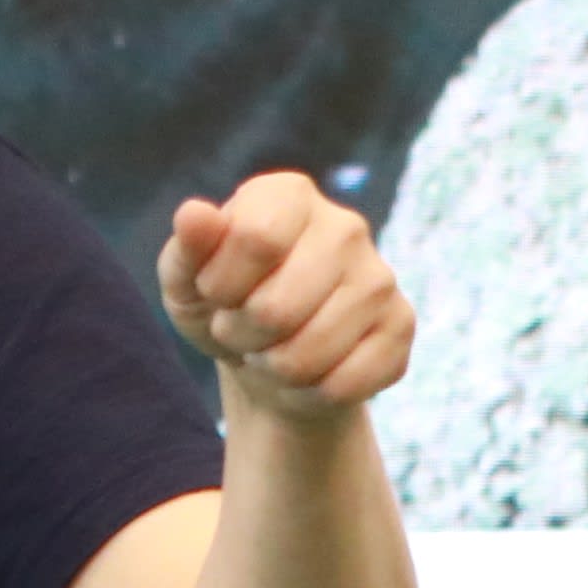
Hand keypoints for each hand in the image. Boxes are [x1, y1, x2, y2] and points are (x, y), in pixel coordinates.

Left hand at [158, 173, 415, 422]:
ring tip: (272, 349)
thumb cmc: (223, 306)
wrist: (266, 358)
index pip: (254, 238)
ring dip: (275, 367)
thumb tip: (194, 214)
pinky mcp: (401, 326)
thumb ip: (187, 248)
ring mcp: (379, 277)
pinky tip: (310, 373)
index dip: (220, 286)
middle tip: (242, 329)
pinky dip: (311, 392)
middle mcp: (345, 226)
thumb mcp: (186, 280)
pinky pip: (346, 382)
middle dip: (243, 335)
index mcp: (289, 195)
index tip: (215, 292)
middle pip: (277, 308)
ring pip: (310, 353)